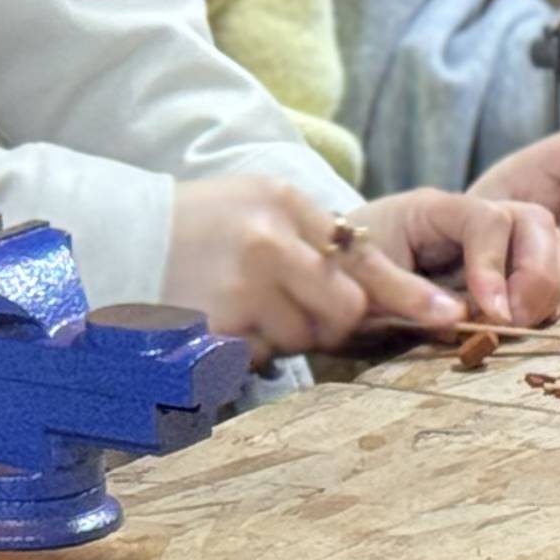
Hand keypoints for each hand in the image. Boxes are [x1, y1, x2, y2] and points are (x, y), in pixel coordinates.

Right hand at [163, 173, 461, 353]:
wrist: (112, 239)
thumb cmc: (193, 227)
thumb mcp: (254, 204)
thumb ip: (309, 234)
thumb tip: (370, 284)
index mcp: (283, 202)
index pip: (361, 257)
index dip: (406, 291)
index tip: (447, 314)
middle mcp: (269, 240)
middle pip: (345, 307)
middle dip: (331, 321)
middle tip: (292, 309)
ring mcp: (242, 286)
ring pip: (304, 338)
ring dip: (282, 336)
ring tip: (238, 307)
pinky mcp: (216, 327)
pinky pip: (262, 357)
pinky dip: (247, 351)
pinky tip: (218, 323)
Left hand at [354, 187, 559, 329]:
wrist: (327, 278)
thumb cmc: (339, 274)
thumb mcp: (362, 284)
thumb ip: (407, 297)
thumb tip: (459, 319)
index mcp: (431, 210)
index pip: (484, 220)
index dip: (496, 266)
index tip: (495, 314)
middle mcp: (469, 218)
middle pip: (531, 222)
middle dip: (537, 274)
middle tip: (518, 322)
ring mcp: (491, 242)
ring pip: (547, 244)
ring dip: (548, 288)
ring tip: (524, 326)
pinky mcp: (500, 270)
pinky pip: (542, 274)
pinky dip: (546, 299)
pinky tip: (531, 325)